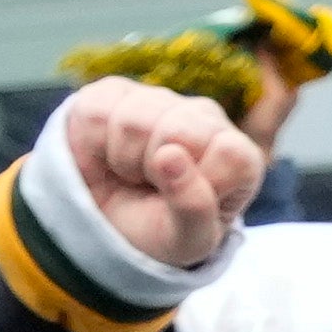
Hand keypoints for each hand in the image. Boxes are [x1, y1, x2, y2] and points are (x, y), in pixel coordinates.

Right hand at [51, 79, 259, 269]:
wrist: (110, 222)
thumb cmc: (162, 230)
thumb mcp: (187, 239)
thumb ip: (194, 207)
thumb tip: (170, 154)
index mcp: (239, 157)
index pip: (230, 153)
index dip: (196, 183)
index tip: (182, 201)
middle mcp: (207, 119)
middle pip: (178, 131)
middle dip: (155, 171)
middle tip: (152, 188)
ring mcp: (161, 99)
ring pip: (134, 120)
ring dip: (123, 160)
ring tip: (131, 173)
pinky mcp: (116, 91)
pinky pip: (96, 112)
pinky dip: (92, 146)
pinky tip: (106, 155)